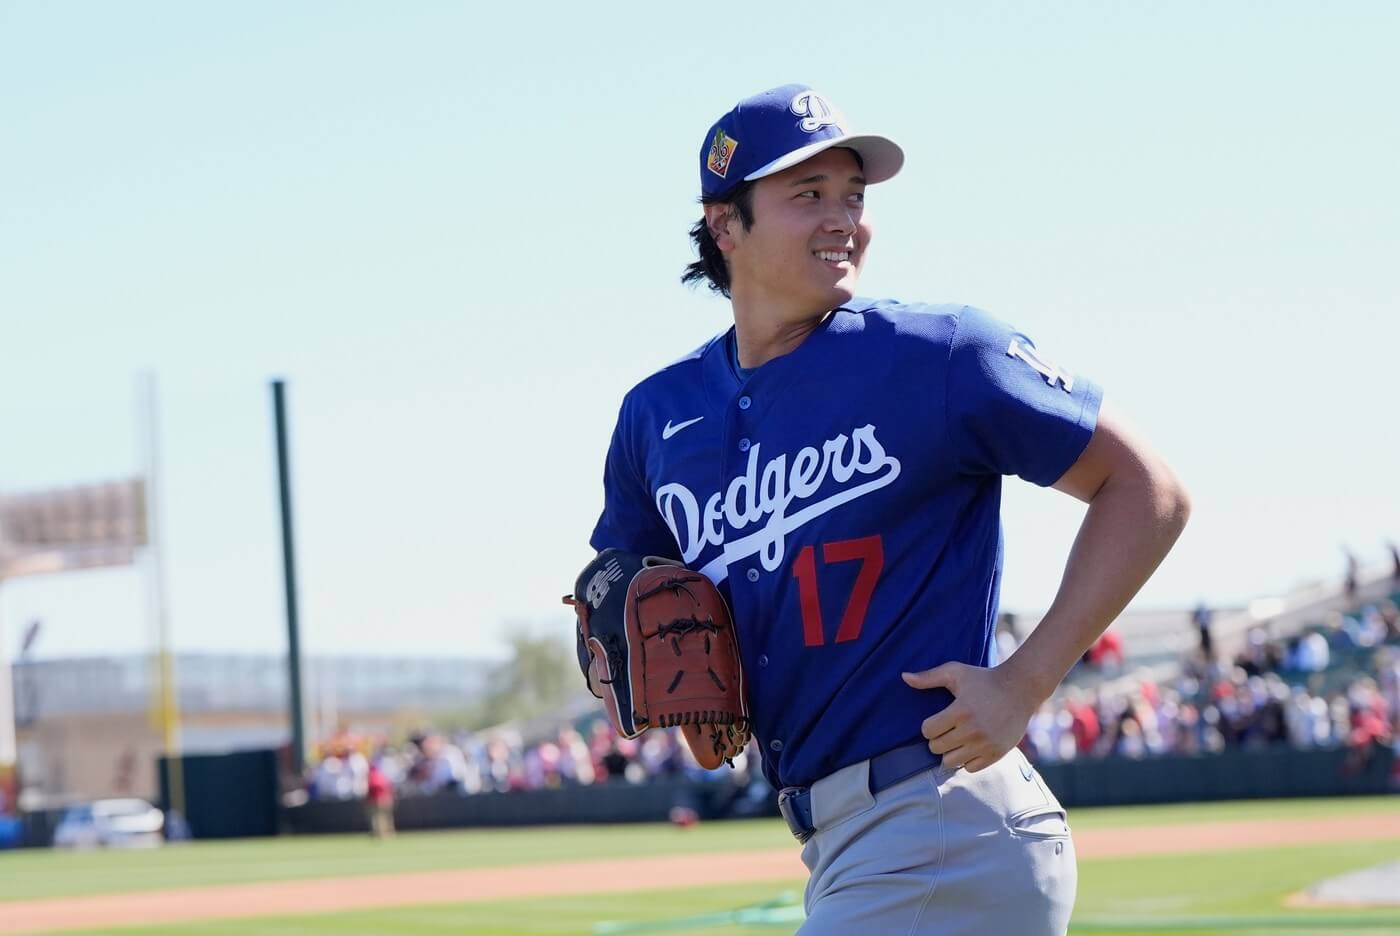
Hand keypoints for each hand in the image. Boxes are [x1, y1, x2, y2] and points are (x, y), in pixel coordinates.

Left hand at [901, 662, 1041, 772]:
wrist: (1020, 688)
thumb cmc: (983, 678)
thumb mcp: (955, 672)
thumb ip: (929, 677)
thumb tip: (903, 677)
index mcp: (960, 711)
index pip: (927, 731)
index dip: (928, 726)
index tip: (937, 720)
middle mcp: (972, 730)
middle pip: (937, 748)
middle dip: (938, 739)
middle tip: (947, 729)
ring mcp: (985, 744)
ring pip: (951, 761)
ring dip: (950, 751)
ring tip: (957, 739)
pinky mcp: (996, 754)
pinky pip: (970, 768)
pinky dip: (967, 760)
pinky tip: (970, 746)